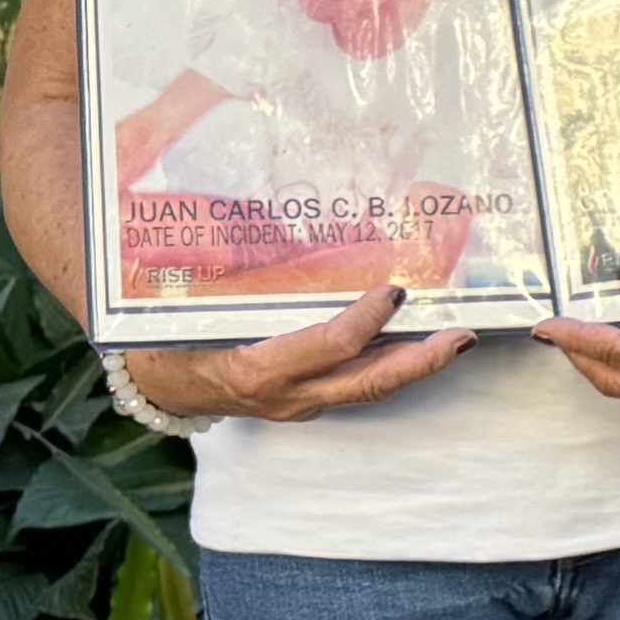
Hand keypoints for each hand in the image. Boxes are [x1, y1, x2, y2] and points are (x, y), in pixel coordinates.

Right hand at [111, 282, 470, 424]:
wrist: (157, 385)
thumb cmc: (168, 336)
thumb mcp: (183, 307)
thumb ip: (217, 268)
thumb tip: (242, 217)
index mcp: (255, 367)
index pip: (327, 348)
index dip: (365, 322)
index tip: (393, 291)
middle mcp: (288, 394)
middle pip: (368, 383)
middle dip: (421, 361)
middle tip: (461, 336)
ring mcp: (302, 402)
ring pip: (371, 388)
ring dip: (417, 364)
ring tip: (457, 338)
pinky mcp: (310, 399)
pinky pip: (359, 383)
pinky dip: (393, 363)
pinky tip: (420, 341)